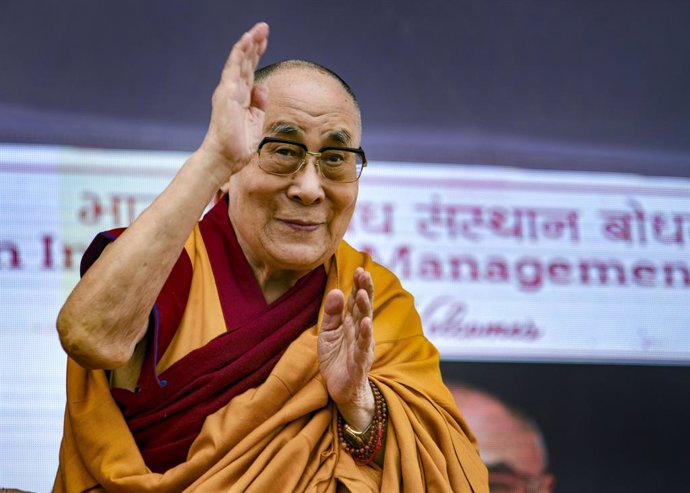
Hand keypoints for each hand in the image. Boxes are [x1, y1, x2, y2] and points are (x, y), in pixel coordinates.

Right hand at [200, 22, 269, 180]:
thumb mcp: (255, 121)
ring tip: (258, 29)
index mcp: (241, 98)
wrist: (225, 158)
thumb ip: (259, 103)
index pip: (249, 71)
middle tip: (263, 27)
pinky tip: (247, 40)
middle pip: (245, 62)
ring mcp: (228, 91)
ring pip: (239, 61)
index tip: (264, 41)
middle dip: (254, 44)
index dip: (256, 55)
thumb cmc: (238, 145)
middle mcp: (233, 91)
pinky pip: (234, 68)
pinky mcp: (227, 93)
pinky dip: (240, 53)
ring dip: (248, 43)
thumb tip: (264, 86)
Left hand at [318, 268, 374, 430]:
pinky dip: (365, 335)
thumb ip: (331, 314)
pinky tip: (365, 323)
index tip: (360, 269)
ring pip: (365, 324)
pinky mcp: (359, 362)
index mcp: (351, 323)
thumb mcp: (328, 334)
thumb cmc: (336, 359)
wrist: (341, 390)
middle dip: (365, 290)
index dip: (358, 285)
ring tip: (362, 293)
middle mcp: (360, 331)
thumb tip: (334, 291)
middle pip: (363, 307)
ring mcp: (362, 346)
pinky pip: (363, 346)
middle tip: (364, 273)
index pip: (356, 301)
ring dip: (365, 308)